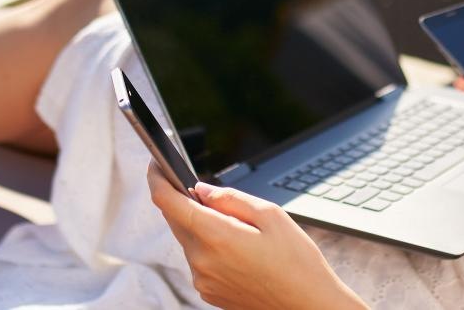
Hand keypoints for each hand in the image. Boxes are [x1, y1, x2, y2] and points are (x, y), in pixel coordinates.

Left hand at [147, 165, 366, 309]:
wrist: (307, 305)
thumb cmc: (297, 262)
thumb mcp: (271, 216)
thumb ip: (231, 199)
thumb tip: (202, 190)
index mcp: (216, 237)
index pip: (169, 203)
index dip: (158, 180)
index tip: (156, 166)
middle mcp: (202, 261)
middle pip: (177, 220)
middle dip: (183, 202)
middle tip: (203, 192)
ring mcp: (203, 280)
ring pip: (189, 240)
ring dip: (200, 227)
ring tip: (236, 228)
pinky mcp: (208, 292)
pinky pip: (198, 260)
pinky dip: (207, 247)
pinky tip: (235, 249)